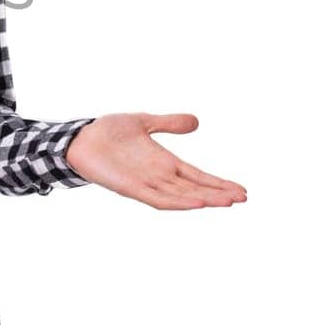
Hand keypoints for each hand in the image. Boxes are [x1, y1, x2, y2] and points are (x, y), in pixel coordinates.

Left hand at [64, 113, 245, 209]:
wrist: (80, 138)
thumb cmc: (108, 132)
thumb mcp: (145, 122)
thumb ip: (169, 123)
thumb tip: (196, 121)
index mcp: (164, 162)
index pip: (198, 176)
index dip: (218, 183)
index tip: (241, 190)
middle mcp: (159, 176)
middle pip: (195, 189)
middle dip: (218, 194)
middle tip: (243, 199)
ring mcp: (146, 183)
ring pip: (182, 195)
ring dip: (205, 199)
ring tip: (228, 202)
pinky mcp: (131, 188)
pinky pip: (159, 198)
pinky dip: (178, 202)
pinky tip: (196, 203)